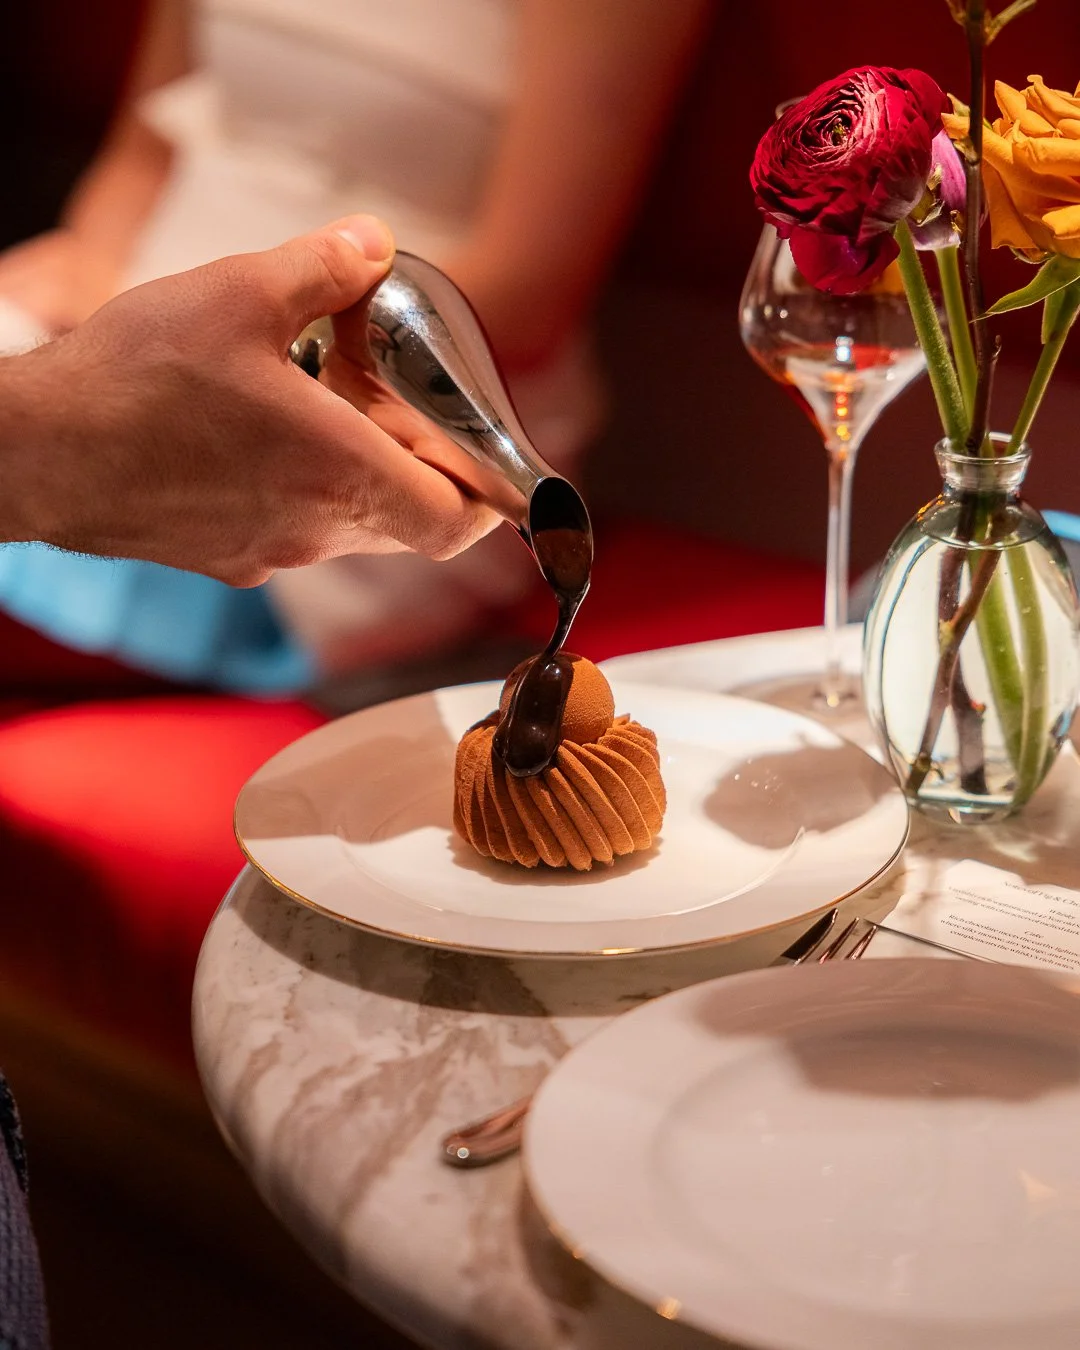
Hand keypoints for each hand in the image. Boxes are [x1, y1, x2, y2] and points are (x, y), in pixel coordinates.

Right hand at [7, 215, 499, 584]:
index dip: (488, 502)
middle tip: (407, 417)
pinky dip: (304, 495)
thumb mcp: (239, 294)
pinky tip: (262, 439)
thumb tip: (372, 244)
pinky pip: (291, 533)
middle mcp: (314, 532)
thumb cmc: (137, 382)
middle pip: (406, 525)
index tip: (490, 469)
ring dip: (358, 482)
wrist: (36, 455)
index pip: (455, 523)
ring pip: (348, 530)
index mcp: (341, 476)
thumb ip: (321, 268)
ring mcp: (266, 554)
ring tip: (329, 414)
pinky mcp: (222, 559)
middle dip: (422, 477)